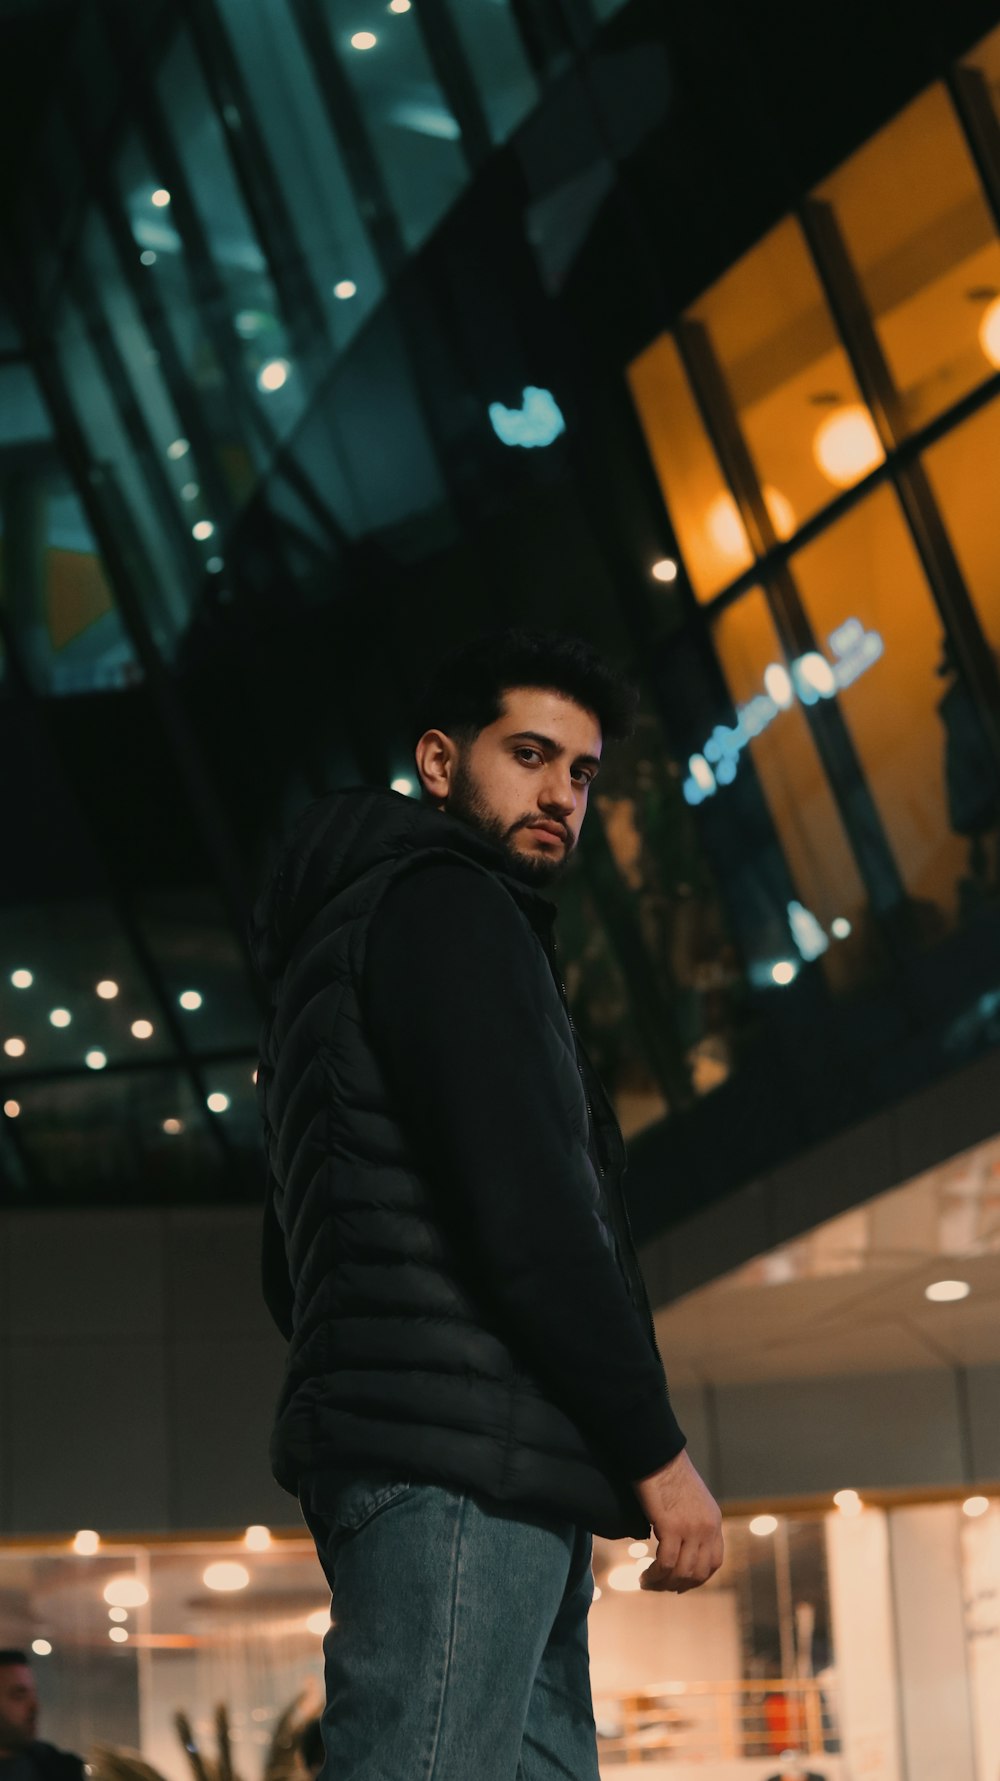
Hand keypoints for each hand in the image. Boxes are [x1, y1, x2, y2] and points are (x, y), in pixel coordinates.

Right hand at [634, 1449, 723, 1592]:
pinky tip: (644, 1575)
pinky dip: (655, 1574)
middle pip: (698, 1572)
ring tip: (647, 1582)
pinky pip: (666, 1563)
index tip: (680, 1583)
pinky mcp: (671, 1526)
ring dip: (663, 1583)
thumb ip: (692, 1521)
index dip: (697, 1578)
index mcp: (714, 1520)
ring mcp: (691, 1528)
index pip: (714, 1562)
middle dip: (678, 1585)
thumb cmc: (667, 1473)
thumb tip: (681, 1542)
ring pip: (682, 1572)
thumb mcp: (690, 1500)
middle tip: (660, 1586)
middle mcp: (707, 1528)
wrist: (657, 1454)